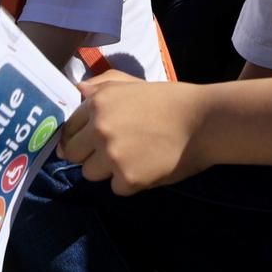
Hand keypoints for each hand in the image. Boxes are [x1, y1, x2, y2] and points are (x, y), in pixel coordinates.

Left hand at [58, 72, 209, 194]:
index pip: (68, 128)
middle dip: (89, 154)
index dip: (80, 135)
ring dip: (107, 170)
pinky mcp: (127, 179)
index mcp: (97, 103)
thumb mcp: (132, 83)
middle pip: (73, 154)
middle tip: (114, 150)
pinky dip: (129, 183)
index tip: (92, 140)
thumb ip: (102, 85)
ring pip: (90, 173)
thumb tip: (78, 93)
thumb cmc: (169, 99)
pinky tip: (147, 167)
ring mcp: (112, 155)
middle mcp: (99, 128)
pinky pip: (115, 188)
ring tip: (133, 158)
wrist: (203, 120)